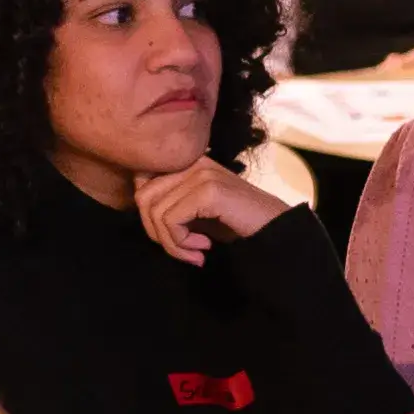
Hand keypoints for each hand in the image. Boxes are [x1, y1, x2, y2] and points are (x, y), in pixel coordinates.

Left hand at [128, 162, 292, 260]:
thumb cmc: (234, 224)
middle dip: (157, 233)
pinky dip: (181, 243)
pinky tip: (204, 248)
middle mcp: (192, 161)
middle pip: (143, 198)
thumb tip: (139, 209)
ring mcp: (201, 173)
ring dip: (172, 243)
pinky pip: (171, 221)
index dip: (148, 217)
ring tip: (195, 251)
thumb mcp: (194, 211)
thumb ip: (168, 204)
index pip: (141, 183)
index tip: (173, 238)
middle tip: (183, 250)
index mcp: (186, 162)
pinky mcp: (208, 190)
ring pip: (155, 212)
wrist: (274, 230)